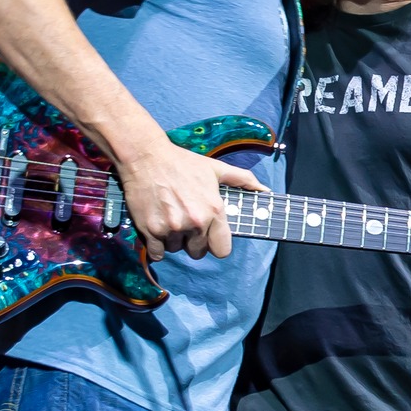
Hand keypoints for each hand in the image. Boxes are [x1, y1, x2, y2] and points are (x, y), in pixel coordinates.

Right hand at [116, 141, 264, 261]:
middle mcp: (195, 222)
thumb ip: (242, 180)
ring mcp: (172, 228)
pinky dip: (156, 246)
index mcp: (214, 211)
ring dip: (173, 240)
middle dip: (192, 242)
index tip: (208, 237)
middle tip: (185, 222)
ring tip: (169, 217)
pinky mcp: (150, 230)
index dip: (214, 245)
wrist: (145, 156)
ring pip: (176, 250)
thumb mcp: (216, 168)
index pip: (222, 250)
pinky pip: (157, 253)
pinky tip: (156, 227)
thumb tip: (264, 190)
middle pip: (197, 252)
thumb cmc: (182, 162)